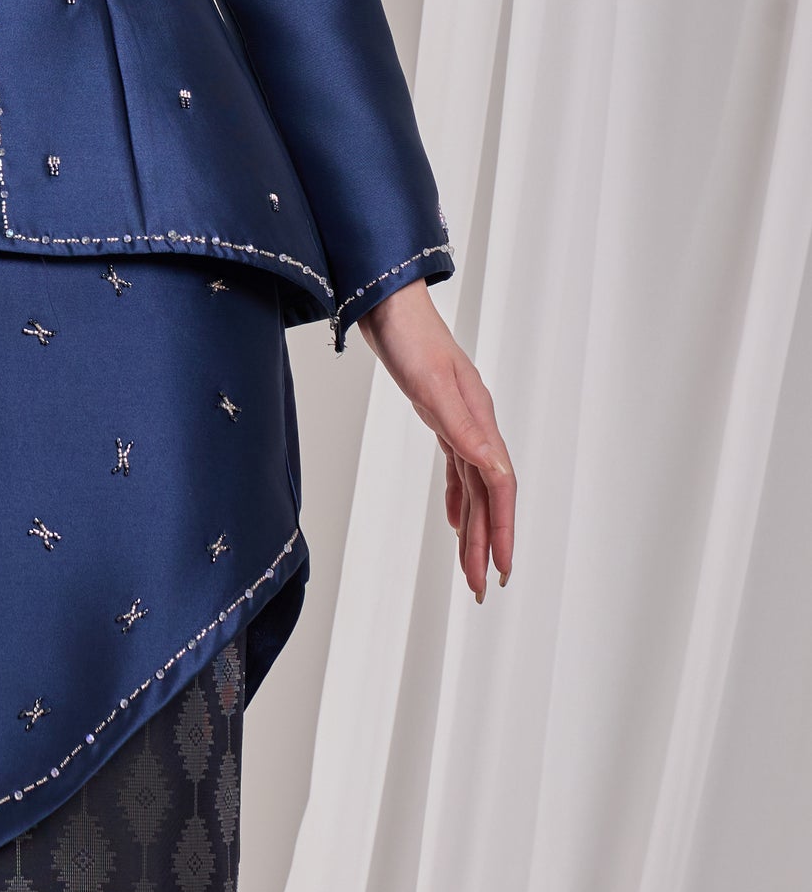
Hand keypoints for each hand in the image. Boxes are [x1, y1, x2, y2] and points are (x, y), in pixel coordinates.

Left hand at [358, 278, 515, 601]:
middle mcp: (476, 424)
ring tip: (472, 569)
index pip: (501, 484)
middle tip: (485, 586)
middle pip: (490, 494)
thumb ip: (464, 428)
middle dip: (489, 542)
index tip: (502, 567)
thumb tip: (496, 469)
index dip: (504, 528)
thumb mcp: (433, 385)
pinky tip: (455, 522)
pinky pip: (458, 470)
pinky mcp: (441, 418)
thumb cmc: (410, 338)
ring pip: (474, 487)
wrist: (387, 304)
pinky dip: (459, 499)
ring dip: (474, 528)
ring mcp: (460, 422)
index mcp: (480, 418)